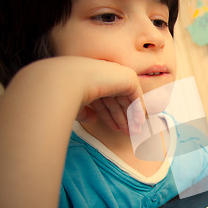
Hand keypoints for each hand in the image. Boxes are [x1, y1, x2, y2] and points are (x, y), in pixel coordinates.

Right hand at [29, 56, 145, 134]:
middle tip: (130, 132)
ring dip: (132, 117)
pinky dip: (138, 110)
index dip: (111, 116)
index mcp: (94, 80)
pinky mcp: (129, 78)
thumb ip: (85, 111)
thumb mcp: (78, 104)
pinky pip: (136, 97)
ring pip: (128, 100)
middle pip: (118, 102)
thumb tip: (93, 119)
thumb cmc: (69, 91)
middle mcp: (107, 77)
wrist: (72, 79)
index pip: (106, 101)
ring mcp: (118, 75)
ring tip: (134, 131)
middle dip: (124, 118)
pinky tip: (138, 122)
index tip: (117, 128)